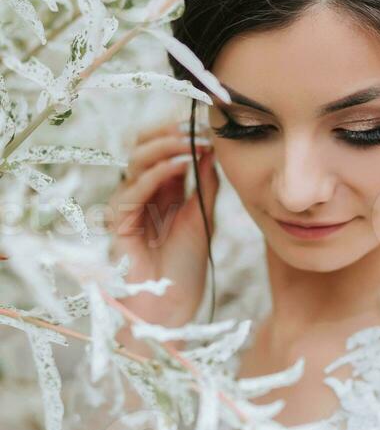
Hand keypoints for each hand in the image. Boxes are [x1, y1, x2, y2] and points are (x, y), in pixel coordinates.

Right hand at [105, 117, 218, 353]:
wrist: (171, 306)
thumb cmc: (186, 267)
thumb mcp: (203, 217)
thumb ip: (206, 185)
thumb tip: (211, 148)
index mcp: (161, 189)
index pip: (162, 147)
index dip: (180, 131)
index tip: (207, 123)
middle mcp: (141, 192)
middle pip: (144, 146)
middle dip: (169, 132)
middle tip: (196, 126)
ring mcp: (128, 204)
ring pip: (137, 160)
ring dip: (165, 146)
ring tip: (191, 141)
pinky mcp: (119, 221)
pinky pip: (134, 188)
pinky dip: (158, 173)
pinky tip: (181, 165)